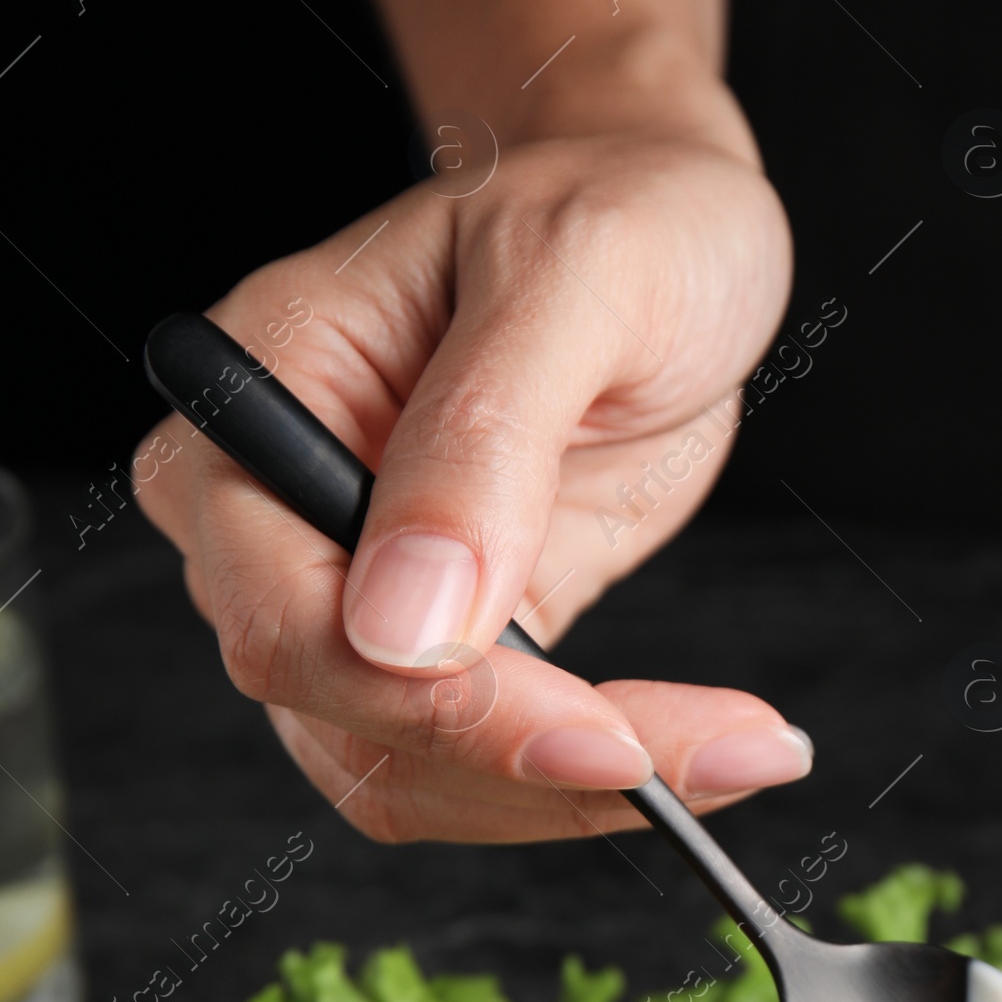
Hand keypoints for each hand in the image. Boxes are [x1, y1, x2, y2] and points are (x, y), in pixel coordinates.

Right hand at [133, 126, 805, 842]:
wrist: (659, 220)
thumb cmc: (612, 207)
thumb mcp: (572, 277)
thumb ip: (481, 440)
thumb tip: (403, 625)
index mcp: (257, 398)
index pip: (283, 613)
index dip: (429, 699)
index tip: (595, 733)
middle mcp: (269, 515)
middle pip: (343, 720)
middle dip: (527, 764)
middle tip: (717, 758)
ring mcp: (347, 592)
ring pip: (410, 774)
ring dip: (568, 795)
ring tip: (744, 749)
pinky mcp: (441, 647)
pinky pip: (481, 763)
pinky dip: (585, 781)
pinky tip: (710, 747)